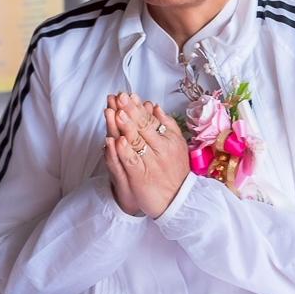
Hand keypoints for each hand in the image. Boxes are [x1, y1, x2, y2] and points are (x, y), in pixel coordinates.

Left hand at [103, 93, 190, 218]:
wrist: (178, 199)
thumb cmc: (175, 171)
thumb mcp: (177, 145)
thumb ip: (167, 125)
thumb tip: (155, 106)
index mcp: (168, 139)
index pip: (150, 120)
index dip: (138, 107)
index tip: (128, 95)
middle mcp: (160, 148)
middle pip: (142, 127)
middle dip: (130, 111)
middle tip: (120, 97)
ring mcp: (150, 162)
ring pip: (136, 141)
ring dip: (125, 127)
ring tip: (116, 112)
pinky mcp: (140, 176)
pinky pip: (131, 161)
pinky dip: (124, 151)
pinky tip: (117, 141)